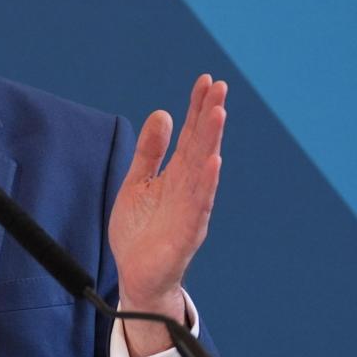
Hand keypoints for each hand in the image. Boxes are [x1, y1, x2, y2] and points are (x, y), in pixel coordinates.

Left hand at [108, 75, 226, 356]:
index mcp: (177, 175)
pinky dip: (206, 183)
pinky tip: (213, 161)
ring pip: (203, 170)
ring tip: (218, 113)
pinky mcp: (186, 232)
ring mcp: (190, 210)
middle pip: (201, 146)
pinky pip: (199, 205)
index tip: (206, 80)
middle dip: (210, 117)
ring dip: (212, 141)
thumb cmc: (140, 231)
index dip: (198, 108)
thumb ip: (150, 151)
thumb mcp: (138, 182)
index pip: (191, 135)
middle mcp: (188, 188)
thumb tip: (162, 113)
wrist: (137, 276)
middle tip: (219, 87)